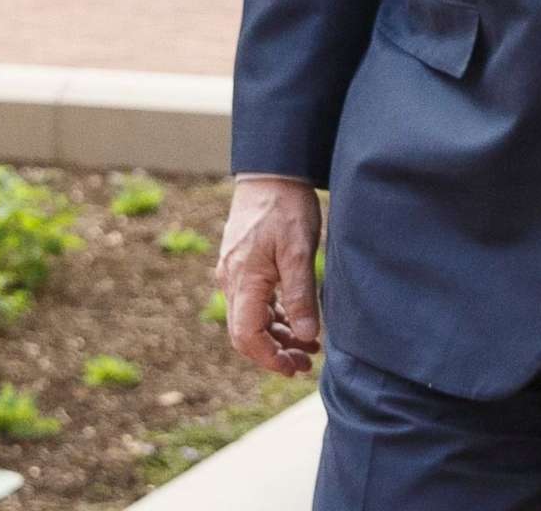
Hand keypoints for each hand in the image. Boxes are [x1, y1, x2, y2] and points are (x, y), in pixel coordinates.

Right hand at [218, 175, 323, 375]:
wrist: (271, 173)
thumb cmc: (286, 208)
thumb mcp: (300, 251)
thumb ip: (300, 295)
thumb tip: (305, 336)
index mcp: (243, 281)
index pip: (246, 337)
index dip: (269, 359)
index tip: (295, 367)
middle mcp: (232, 282)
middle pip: (246, 333)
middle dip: (274, 354)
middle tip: (306, 363)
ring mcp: (235, 274)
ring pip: (251, 319)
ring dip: (276, 337)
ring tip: (308, 346)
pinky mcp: (243, 266)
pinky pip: (254, 302)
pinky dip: (274, 317)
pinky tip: (296, 322)